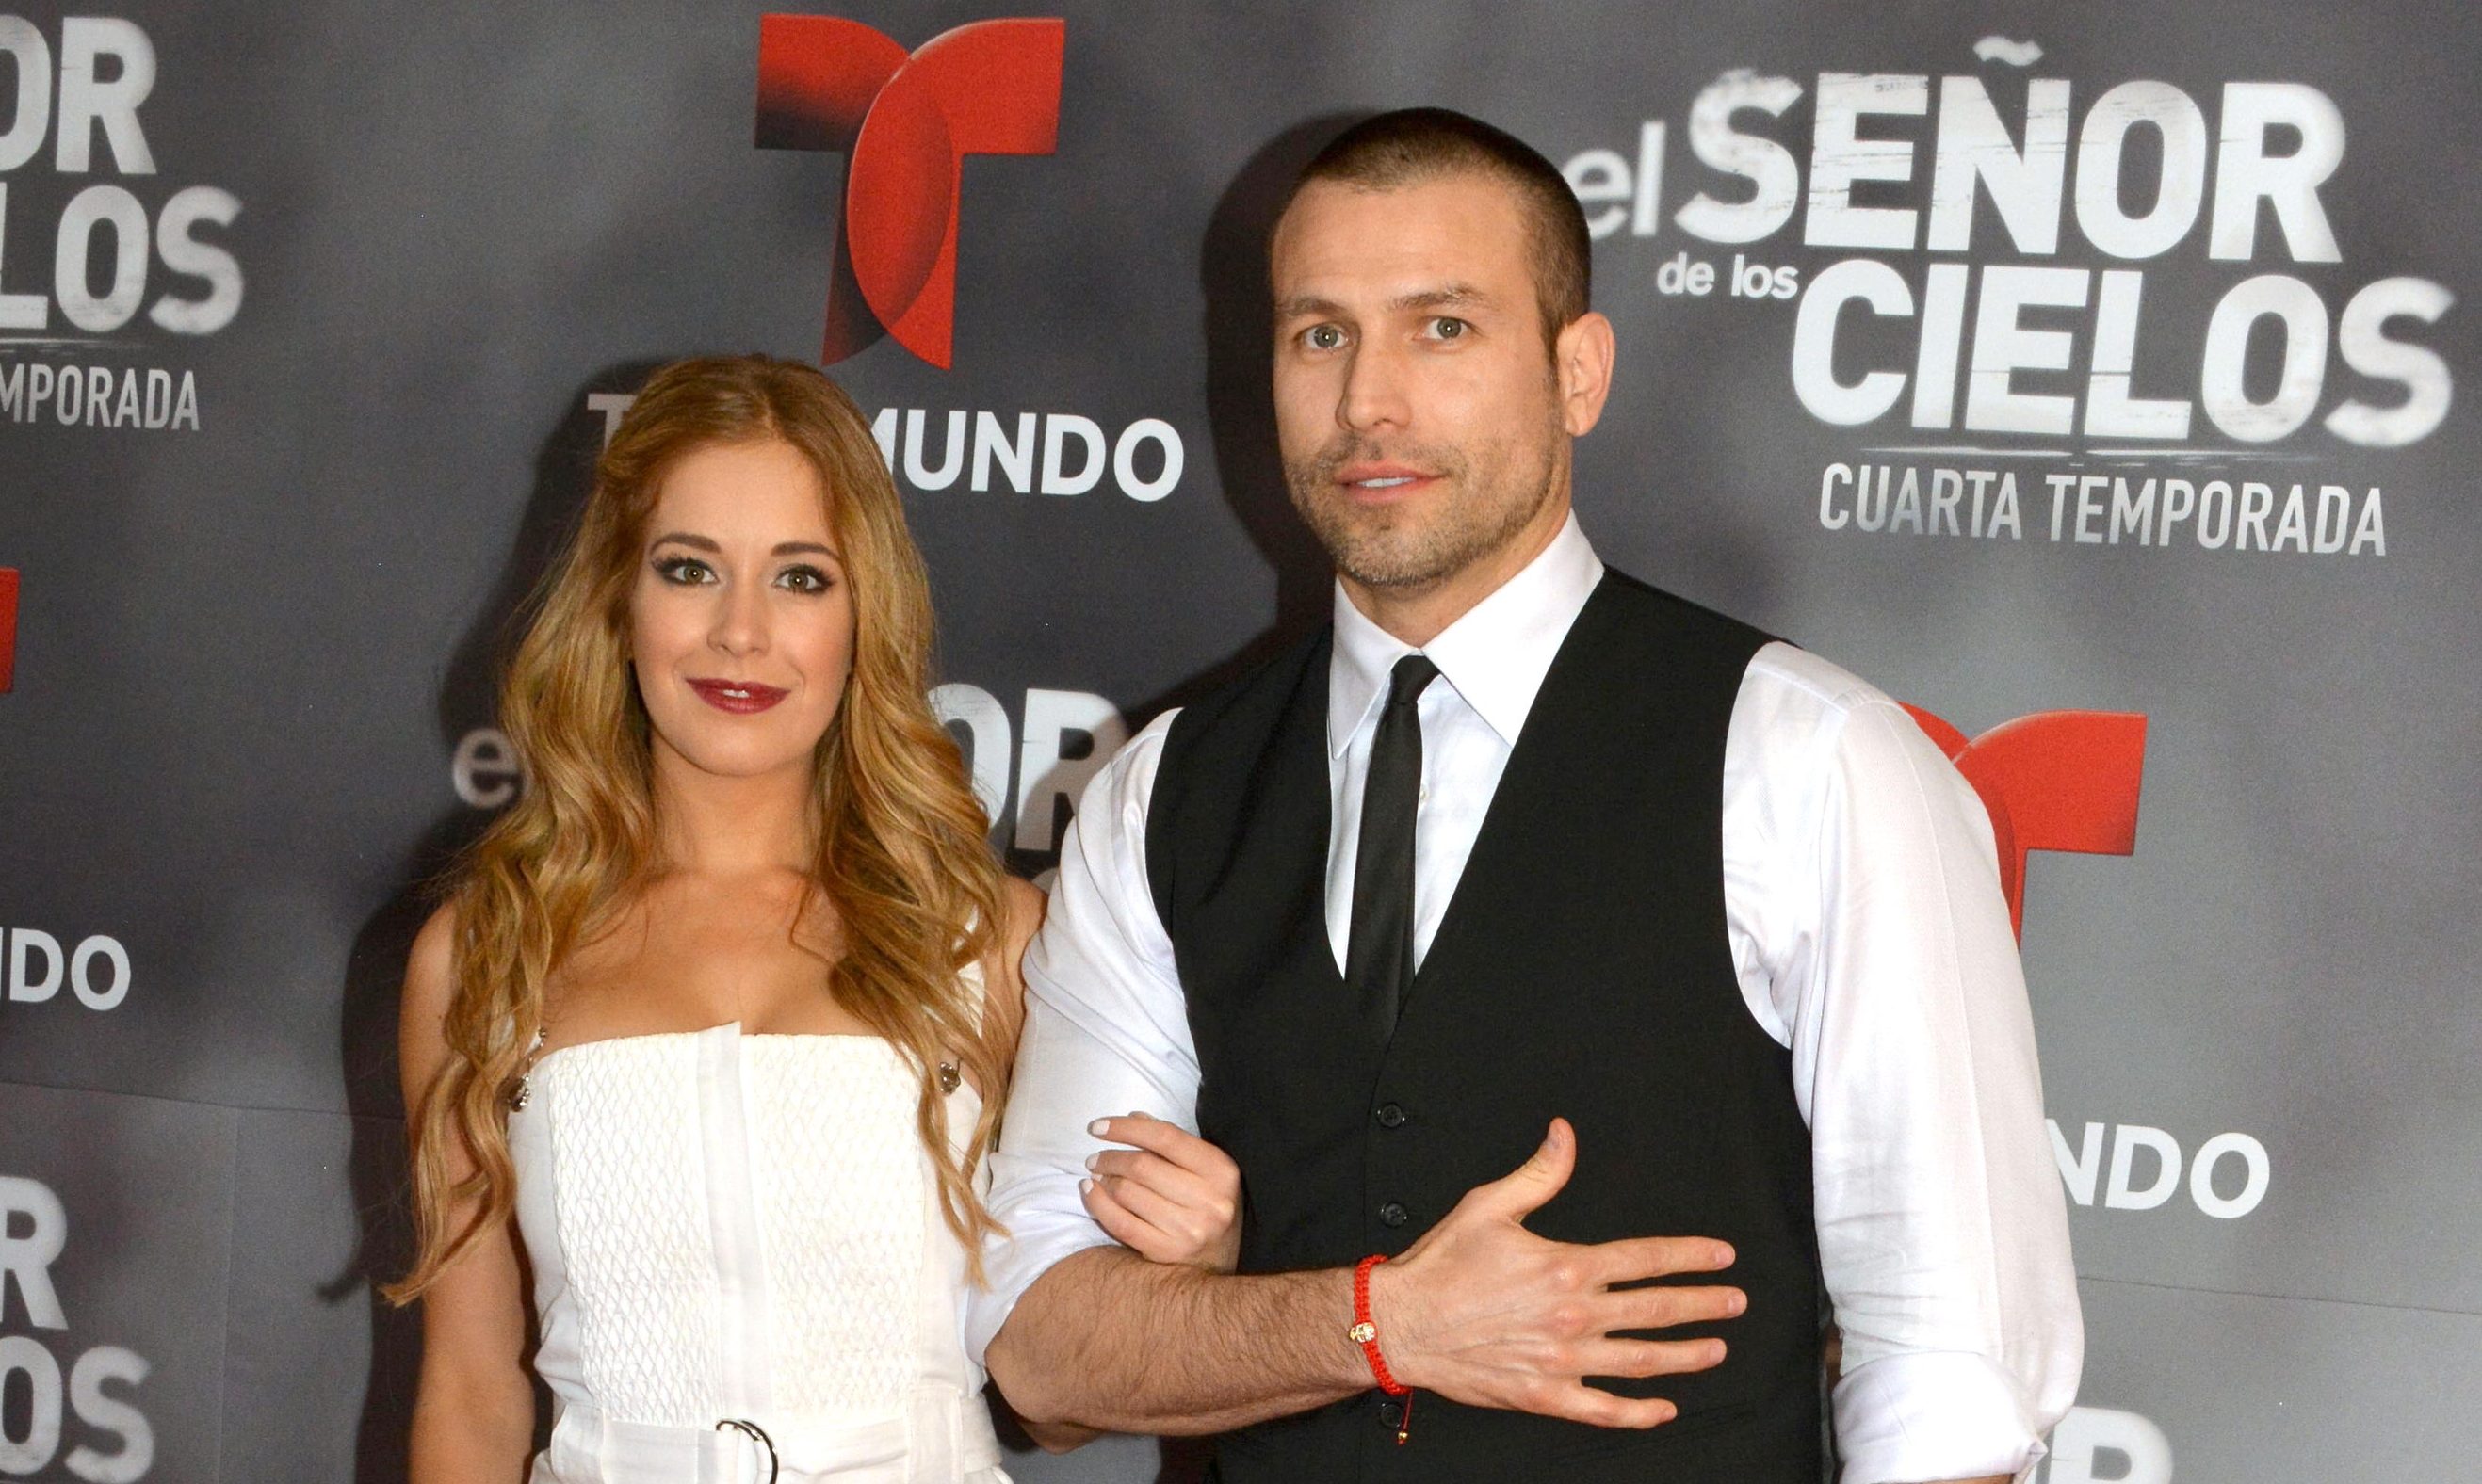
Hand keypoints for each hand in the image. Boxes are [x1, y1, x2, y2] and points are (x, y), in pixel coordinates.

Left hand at [1082, 1112, 1243, 1271]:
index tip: (1097, 1127)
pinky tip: (1090, 1192)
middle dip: (1109, 1158)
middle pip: (1141, 1166)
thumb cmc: (1209, 1201)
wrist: (1223, 1257)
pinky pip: (1120, 1223)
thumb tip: (1134, 1117)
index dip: (1125, 1128)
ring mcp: (1188, 1229)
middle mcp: (1208, 1200)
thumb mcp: (1204, 1167)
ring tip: (1097, 1176)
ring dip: (1103, 1180)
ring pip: (1127, 1193)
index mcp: (1220, 1170)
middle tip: (1095, 1159)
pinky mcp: (1167, 1252)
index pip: (1165, 1137)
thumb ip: (1171, 1142)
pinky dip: (1097, 1204)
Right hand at [1365, 1118, 1741, 1427]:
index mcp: (1566, 1266)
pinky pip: (1604, 1410)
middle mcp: (1574, 1315)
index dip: (1690, 1256)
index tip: (1721, 1256)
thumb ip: (1539, 1174)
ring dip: (1686, 1355)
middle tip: (1735, 1303)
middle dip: (1703, 1305)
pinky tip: (1664, 1409)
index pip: (1645, 1258)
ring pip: (1642, 1361)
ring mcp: (1564, 1360)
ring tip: (1716, 1349)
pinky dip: (1639, 1413)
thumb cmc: (1442, 1265)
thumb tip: (1565, 1134)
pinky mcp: (1545, 1396)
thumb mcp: (1489, 1205)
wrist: (1402, 1324)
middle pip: (1656, 1310)